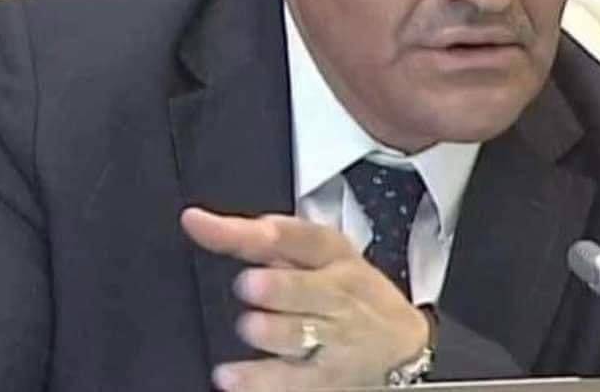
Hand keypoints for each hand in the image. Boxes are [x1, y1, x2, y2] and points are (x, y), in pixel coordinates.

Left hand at [181, 208, 428, 391]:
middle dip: (274, 287)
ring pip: (293, 334)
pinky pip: (287, 381)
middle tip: (249, 286)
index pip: (287, 234)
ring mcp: (331, 338)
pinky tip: (228, 376)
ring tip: (250, 325)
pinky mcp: (324, 379)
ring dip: (266, 330)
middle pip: (299, 288)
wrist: (401, 346)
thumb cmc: (352, 289)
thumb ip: (269, 238)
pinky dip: (256, 380)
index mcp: (331, 251)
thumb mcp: (323, 253)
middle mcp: (334, 292)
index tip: (198, 223)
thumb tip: (206, 223)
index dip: (241, 230)